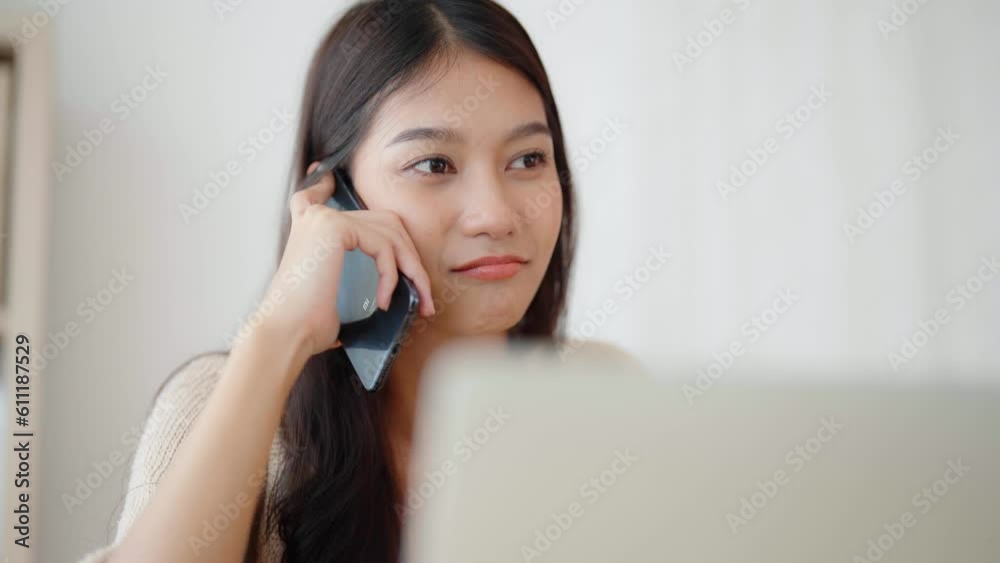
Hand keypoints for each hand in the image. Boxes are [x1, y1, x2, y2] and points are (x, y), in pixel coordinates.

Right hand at [257, 162, 435, 358]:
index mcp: (308, 229)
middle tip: (423, 291)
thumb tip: (382, 289)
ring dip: (411, 268)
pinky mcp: (334, 227)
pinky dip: (391, 275)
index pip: (316, 194)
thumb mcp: (330, 292)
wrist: (286, 333)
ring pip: (390, 232)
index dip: (324, 183)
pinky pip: (383, 246)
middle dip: (409, 255)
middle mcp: (313, 217)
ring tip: (419, 300)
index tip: (324, 171)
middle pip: (381, 220)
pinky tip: (383, 301)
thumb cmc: (306, 322)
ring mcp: (323, 218)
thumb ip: (347, 275)